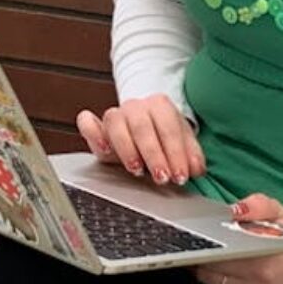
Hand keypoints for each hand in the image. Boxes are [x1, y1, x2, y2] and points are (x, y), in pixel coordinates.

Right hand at [75, 95, 204, 185]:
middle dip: (154, 155)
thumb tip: (196, 168)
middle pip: (142, 126)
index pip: (169, 127)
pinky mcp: (96, 126)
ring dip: (127, 149)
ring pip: (115, 123)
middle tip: (162, 177)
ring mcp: (115, 114)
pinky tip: (103, 149)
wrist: (144, 127)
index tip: (181, 175)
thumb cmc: (163, 138)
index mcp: (160, 105)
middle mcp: (135, 106)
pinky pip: (86, 122)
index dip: (176, 152)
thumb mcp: (181, 144)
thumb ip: (190, 156)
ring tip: (137, 170)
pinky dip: (92, 133)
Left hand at [195, 194, 282, 283]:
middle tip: (205, 241)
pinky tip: (225, 270)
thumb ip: (258, 205)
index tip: (200, 232)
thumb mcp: (280, 213)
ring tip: (216, 254)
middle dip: (204, 252)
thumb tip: (235, 210)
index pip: (220, 248)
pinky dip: (216, 281)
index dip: (206, 240)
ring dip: (207, 267)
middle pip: (210, 265)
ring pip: (209, 280)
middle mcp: (258, 278)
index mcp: (265, 253)